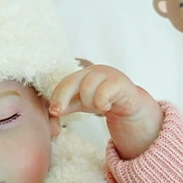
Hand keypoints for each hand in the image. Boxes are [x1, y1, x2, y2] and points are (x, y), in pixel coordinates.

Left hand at [49, 64, 163, 158]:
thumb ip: (67, 106)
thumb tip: (52, 111)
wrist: (130, 104)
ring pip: (87, 88)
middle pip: (72, 81)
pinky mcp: (119, 82)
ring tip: (98, 107)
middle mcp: (93, 71)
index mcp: (82, 74)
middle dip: (62, 98)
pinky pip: (103, 93)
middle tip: (58, 112)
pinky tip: (106, 106)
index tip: (53, 111)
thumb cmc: (104, 100)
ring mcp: (107, 74)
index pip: (65, 82)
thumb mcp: (82, 103)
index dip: (56, 96)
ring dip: (89, 103)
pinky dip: (101, 103)